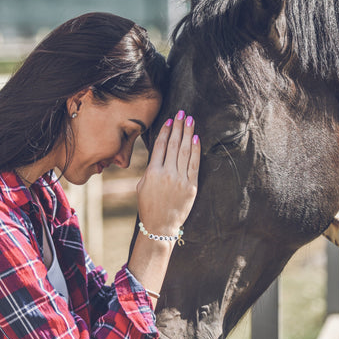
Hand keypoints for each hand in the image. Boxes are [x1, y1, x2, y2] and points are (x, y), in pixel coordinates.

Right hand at [136, 111, 200, 235]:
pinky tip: (196, 138)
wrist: (160, 226)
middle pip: (174, 144)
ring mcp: (180, 180)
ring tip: (190, 120)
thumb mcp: (142, 186)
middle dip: (178, 126)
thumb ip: (151, 168)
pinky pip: (195, 164)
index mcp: (152, 172)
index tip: (170, 120)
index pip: (161, 146)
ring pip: (185, 151)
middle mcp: (167, 174)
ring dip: (188, 133)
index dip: (166, 131)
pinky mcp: (191, 186)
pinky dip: (196, 150)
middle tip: (182, 113)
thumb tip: (161, 153)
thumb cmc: (148, 205)